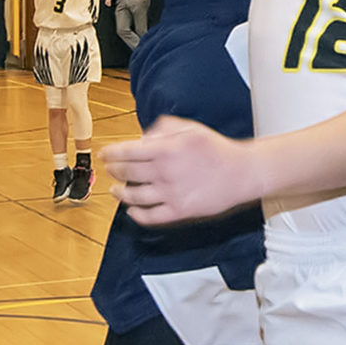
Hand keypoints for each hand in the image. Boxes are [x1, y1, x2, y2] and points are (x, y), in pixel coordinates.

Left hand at [104, 115, 255, 224]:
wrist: (241, 172)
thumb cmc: (217, 149)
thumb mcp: (190, 128)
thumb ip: (163, 128)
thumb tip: (142, 138)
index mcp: (166, 149)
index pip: (126, 151)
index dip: (110, 153)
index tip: (104, 154)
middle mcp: (164, 172)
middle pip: (126, 172)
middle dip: (113, 170)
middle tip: (109, 169)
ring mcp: (171, 193)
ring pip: (133, 196)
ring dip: (119, 192)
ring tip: (115, 190)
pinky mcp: (179, 211)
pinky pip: (150, 216)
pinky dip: (136, 214)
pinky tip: (131, 210)